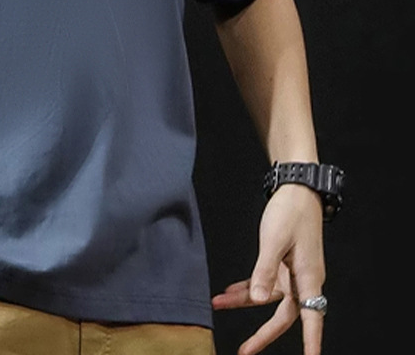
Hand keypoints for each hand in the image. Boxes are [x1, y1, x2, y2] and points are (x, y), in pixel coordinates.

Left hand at [211, 184, 325, 354]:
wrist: (296, 189)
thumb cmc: (290, 212)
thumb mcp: (274, 240)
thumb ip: (265, 271)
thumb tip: (258, 300)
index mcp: (308, 277)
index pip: (310, 318)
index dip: (310, 342)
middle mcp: (302, 279)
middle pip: (285, 315)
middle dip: (263, 334)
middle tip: (245, 351)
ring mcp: (292, 271)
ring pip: (268, 297)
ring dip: (244, 303)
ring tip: (218, 305)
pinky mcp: (282, 261)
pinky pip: (264, 281)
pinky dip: (247, 287)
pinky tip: (228, 292)